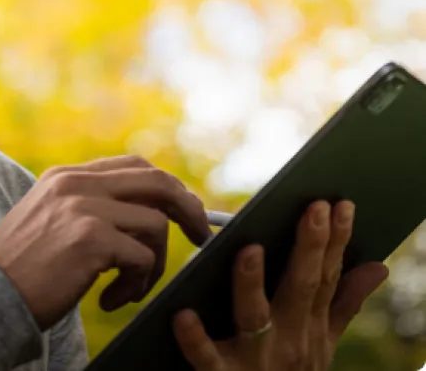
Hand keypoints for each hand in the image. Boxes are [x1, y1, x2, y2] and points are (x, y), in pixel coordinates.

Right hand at [0, 156, 211, 329]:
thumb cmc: (20, 269)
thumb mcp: (48, 220)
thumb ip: (86, 207)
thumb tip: (143, 214)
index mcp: (66, 176)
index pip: (133, 165)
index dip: (165, 188)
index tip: (183, 212)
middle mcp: (76, 183)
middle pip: (156, 181)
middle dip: (188, 208)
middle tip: (201, 237)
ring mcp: (83, 207)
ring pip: (156, 224)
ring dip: (154, 264)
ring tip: (128, 289)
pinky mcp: (91, 239)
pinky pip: (142, 258)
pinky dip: (137, 286)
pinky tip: (109, 300)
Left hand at [173, 200, 388, 369]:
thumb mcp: (322, 343)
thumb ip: (344, 304)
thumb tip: (378, 265)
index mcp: (308, 326)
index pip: (327, 277)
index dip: (336, 241)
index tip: (341, 204)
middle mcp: (288, 340)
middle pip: (301, 288)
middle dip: (310, 248)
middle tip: (314, 208)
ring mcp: (255, 359)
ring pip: (254, 317)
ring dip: (251, 283)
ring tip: (248, 249)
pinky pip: (206, 357)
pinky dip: (195, 338)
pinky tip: (182, 313)